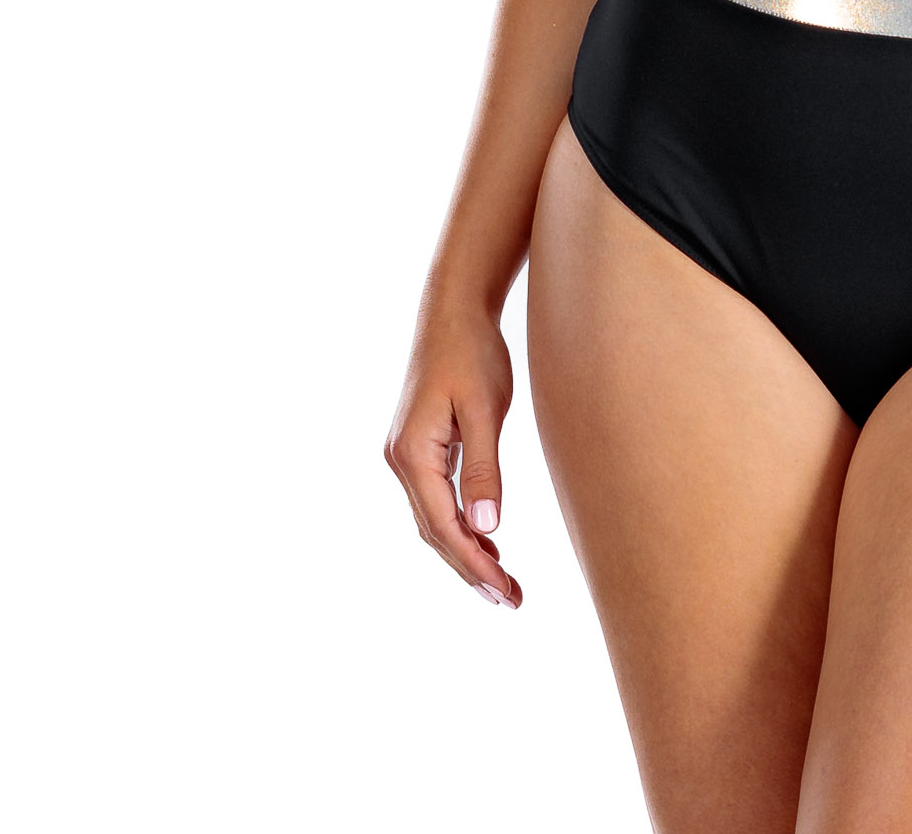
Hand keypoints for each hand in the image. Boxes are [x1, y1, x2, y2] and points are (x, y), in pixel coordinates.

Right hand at [383, 302, 520, 606]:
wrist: (453, 310)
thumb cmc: (472, 352)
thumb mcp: (485, 409)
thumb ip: (485, 468)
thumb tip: (487, 528)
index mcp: (412, 455)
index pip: (444, 526)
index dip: (475, 563)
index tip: (505, 591)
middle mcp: (401, 460)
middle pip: (435, 531)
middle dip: (471, 568)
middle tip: (510, 600)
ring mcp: (406, 455)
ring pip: (434, 519)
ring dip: (465, 551)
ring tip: (502, 582)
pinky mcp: (419, 447)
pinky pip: (437, 499)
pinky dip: (460, 524)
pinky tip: (486, 539)